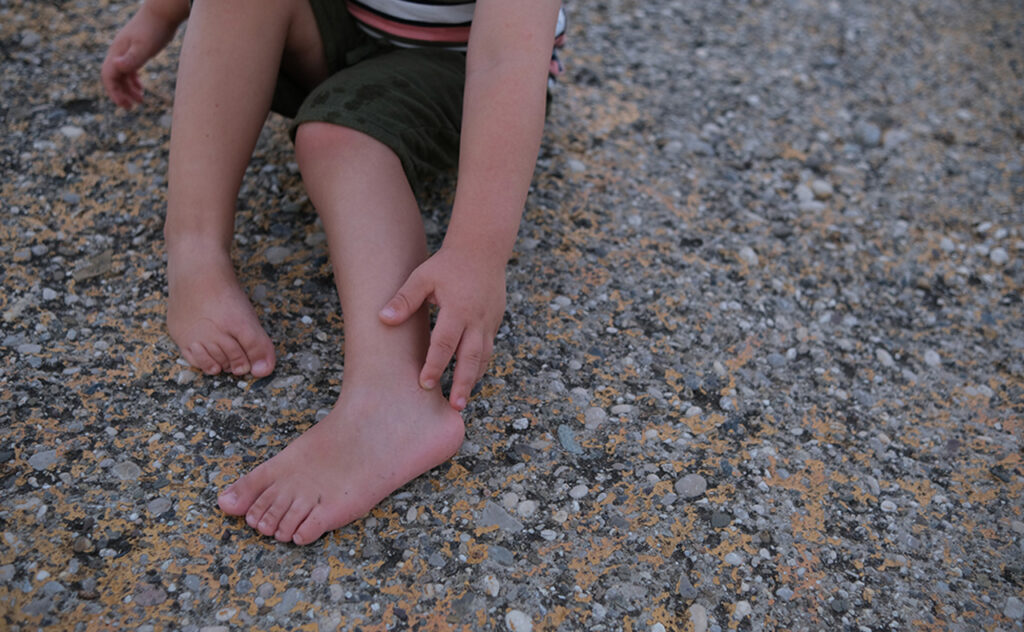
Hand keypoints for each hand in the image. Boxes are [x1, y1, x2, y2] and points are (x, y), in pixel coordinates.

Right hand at [101, 6, 179, 108]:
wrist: (163, 12)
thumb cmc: (155, 29)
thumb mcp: (144, 47)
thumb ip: (131, 59)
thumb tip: (116, 67)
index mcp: (118, 52)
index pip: (108, 75)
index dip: (114, 92)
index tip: (124, 105)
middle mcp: (119, 51)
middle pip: (114, 77)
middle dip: (120, 93)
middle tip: (131, 108)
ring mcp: (127, 50)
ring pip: (122, 74)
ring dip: (128, 88)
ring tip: (140, 101)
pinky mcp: (136, 49)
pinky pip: (130, 68)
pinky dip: (134, 80)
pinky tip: (141, 88)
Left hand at [379, 246, 506, 410]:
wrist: (482, 250)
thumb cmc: (448, 264)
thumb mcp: (423, 277)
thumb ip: (404, 299)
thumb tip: (383, 318)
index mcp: (457, 309)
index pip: (444, 343)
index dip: (434, 365)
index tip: (425, 384)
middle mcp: (476, 319)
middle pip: (470, 357)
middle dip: (463, 383)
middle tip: (456, 406)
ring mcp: (488, 322)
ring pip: (483, 356)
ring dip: (473, 379)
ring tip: (463, 400)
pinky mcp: (495, 322)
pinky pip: (488, 349)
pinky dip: (480, 366)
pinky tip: (471, 378)